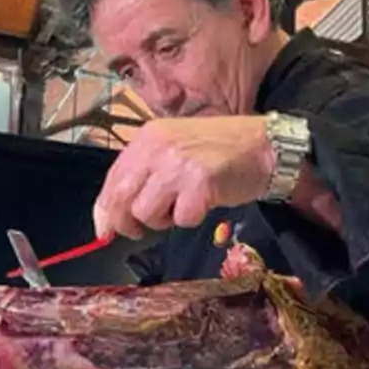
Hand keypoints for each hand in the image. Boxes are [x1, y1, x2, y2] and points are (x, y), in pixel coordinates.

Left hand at [93, 116, 274, 238]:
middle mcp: (157, 148)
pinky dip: (191, 219)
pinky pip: (181, 218)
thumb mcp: (173, 151)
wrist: (264, 145)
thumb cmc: (219, 150)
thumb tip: (109, 219)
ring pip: (145, 213)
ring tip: (181, 206)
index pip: (111, 180)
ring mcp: (178, 165)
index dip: (104, 210)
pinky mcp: (199, 183)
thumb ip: (143, 177)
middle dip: (126, 224)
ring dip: (162, 220)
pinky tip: (203, 203)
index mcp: (147, 138)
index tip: (105, 230)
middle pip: (120, 199)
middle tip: (141, 230)